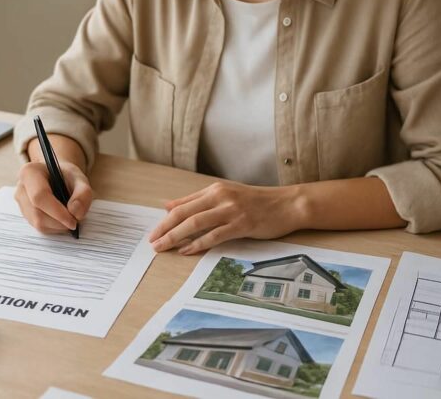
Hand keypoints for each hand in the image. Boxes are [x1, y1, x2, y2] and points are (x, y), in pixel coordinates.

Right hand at [14, 159, 92, 233]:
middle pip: (38, 213)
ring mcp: (21, 203)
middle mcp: (21, 188)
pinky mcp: (25, 214)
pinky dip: (54, 227)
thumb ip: (83, 193)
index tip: (73, 221)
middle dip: (59, 221)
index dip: (57, 212)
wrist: (58, 177)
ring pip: (38, 223)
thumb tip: (75, 213)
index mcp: (30, 172)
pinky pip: (39, 227)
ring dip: (58, 225)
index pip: (39, 197)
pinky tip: (61, 218)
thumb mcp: (80, 179)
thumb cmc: (67, 176)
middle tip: (76, 220)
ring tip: (69, 216)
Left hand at [148, 181, 302, 254]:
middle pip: (184, 213)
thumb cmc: (256, 202)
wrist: (287, 204)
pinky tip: (187, 251)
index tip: (153, 232)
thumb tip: (169, 206)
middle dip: (165, 229)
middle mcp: (220, 197)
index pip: (182, 204)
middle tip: (152, 242)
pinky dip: (199, 243)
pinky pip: (215, 235)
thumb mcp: (225, 196)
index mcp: (214, 190)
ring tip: (163, 247)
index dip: (165, 219)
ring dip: (176, 236)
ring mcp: (231, 210)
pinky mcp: (242, 224)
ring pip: (196, 223)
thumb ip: (198, 200)